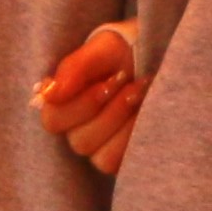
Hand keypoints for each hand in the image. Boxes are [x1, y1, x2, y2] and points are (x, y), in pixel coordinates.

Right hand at [36, 23, 143, 175]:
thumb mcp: (103, 47)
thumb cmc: (126, 51)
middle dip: (112, 110)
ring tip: (144, 93)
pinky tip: (148, 113)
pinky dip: (136, 136)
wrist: (162, 56)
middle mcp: (77, 130)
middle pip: (80, 140)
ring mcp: (100, 148)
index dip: (81, 105)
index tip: (112, 80)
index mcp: (64, 103)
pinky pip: (120, 163)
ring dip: (125, 123)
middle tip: (133, 82)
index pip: (54, 120)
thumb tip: (50, 94)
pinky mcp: (122, 159)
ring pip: (101, 156)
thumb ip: (75, 67)